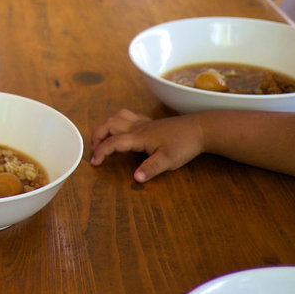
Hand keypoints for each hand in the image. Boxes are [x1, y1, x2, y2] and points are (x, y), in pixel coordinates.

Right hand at [90, 109, 205, 182]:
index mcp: (139, 137)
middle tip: (94, 150)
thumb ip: (150, 168)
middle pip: (109, 125)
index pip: (113, 142)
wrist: (200, 129)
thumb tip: (135, 177)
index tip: (94, 163)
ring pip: (117, 117)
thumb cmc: (184, 144)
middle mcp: (138, 127)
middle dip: (97, 136)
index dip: (101, 152)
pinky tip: (123, 130)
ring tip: (104, 139)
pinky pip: (129, 116)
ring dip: (106, 126)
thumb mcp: (168, 161)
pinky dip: (119, 121)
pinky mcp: (151, 122)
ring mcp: (144, 122)